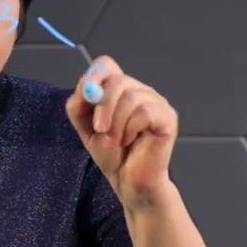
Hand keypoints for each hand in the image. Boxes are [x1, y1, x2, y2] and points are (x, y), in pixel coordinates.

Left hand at [65, 55, 177, 210]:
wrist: (128, 181)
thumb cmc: (111, 154)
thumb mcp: (86, 128)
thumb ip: (79, 105)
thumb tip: (84, 89)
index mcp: (120, 90)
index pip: (106, 65)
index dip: (95, 74)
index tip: (86, 94)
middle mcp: (139, 90)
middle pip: (117, 80)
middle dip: (103, 107)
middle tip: (99, 129)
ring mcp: (156, 102)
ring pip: (130, 97)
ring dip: (116, 124)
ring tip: (118, 141)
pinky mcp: (167, 117)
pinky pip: (144, 112)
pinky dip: (131, 129)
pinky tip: (133, 141)